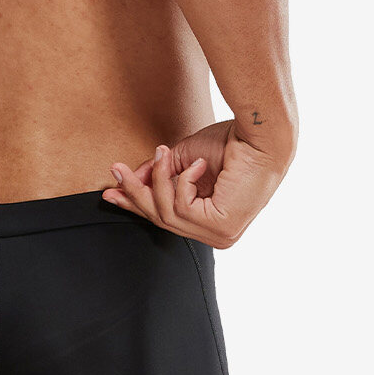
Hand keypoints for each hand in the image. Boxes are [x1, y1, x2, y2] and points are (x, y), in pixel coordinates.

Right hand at [104, 119, 285, 247]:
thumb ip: (159, 174)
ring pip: (168, 214)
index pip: (167, 217)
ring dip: (159, 180)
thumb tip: (130, 180)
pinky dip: (183, 181)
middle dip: (136, 195)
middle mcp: (216, 236)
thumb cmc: (232, 145)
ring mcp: (221, 236)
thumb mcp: (185, 159)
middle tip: (116, 171)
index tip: (111, 191)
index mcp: (210, 222)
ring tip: (163, 153)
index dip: (137, 204)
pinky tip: (200, 164)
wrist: (262, 137)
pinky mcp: (223, 229)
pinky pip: (182, 208)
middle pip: (161, 219)